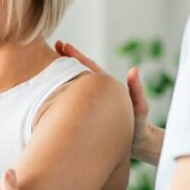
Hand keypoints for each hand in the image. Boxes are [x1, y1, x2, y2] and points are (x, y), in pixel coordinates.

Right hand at [55, 40, 156, 162]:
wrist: (139, 144)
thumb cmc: (140, 126)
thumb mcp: (140, 107)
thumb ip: (137, 90)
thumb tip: (134, 70)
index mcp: (106, 87)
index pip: (89, 68)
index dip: (77, 56)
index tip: (64, 46)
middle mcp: (98, 93)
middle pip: (80, 71)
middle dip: (68, 58)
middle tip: (56, 46)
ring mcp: (93, 103)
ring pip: (75, 85)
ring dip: (63, 74)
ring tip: (50, 63)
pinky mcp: (88, 113)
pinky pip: (74, 99)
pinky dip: (64, 91)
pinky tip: (52, 91)